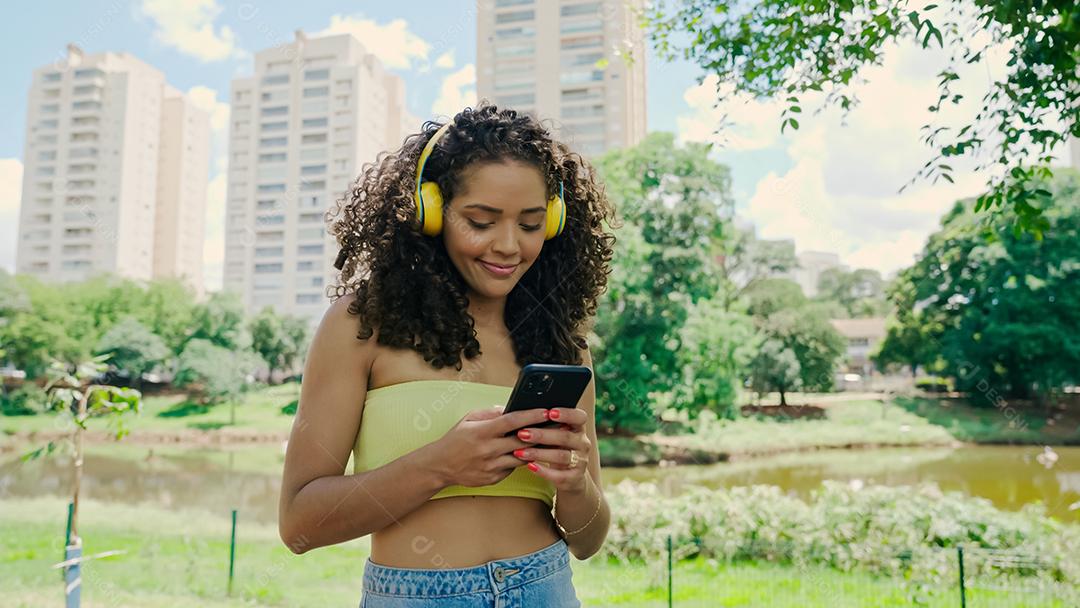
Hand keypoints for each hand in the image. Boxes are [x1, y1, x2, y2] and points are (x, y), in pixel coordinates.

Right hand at [429, 405, 550, 488]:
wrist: (440, 466)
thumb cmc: (456, 439)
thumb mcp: (469, 419)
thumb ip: (490, 413)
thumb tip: (510, 408)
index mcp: (482, 431)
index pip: (511, 421)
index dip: (530, 416)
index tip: (546, 410)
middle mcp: (487, 450)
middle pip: (522, 441)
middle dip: (542, 433)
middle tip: (559, 426)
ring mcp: (491, 466)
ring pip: (521, 457)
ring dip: (537, 450)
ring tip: (552, 441)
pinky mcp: (493, 479)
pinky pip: (513, 468)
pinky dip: (522, 461)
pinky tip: (534, 455)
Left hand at [512, 407, 590, 493]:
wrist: (570, 476)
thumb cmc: (556, 448)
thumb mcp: (556, 435)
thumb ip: (547, 424)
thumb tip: (523, 412)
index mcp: (578, 428)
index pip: (579, 417)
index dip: (567, 414)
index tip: (550, 412)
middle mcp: (583, 443)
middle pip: (565, 437)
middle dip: (542, 435)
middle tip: (522, 433)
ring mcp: (580, 461)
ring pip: (561, 456)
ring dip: (539, 453)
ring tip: (519, 452)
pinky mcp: (575, 478)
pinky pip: (559, 475)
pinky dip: (544, 471)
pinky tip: (530, 466)